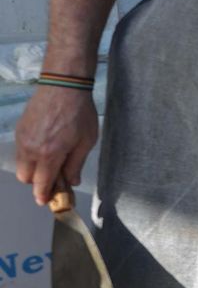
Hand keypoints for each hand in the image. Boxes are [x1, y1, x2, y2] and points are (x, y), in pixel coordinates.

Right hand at [14, 87, 99, 205]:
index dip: (43, 195)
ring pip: (21, 165)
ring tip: (51, 159)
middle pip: (26, 178)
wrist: (63, 86)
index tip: (45, 201)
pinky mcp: (19, 130)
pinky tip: (45, 145)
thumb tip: (70, 182)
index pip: (41, 183)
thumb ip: (76, 164)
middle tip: (54, 176)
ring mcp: (22, 139)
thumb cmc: (80, 113)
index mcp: (49, 154)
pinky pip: (20, 151)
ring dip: (33, 168)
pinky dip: (30, 154)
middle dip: (38, 181)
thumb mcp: (86, 141)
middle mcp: (31, 149)